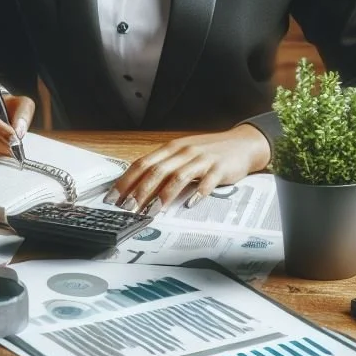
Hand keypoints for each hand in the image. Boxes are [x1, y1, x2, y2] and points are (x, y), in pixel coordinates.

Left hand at [105, 124, 271, 215]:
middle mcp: (182, 152)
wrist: (241, 143)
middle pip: (156, 171)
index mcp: (169, 148)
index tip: (113, 198)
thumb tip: (136, 185)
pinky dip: (197, 193)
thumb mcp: (181, 154)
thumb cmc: (207, 152)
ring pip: (177, 177)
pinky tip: (189, 205)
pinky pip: (207, 181)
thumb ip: (163, 166)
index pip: (141, 164)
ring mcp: (201, 159)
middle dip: (139, 191)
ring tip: (152, 211)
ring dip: (163, 195)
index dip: (126, 181)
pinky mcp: (220, 168)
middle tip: (128, 209)